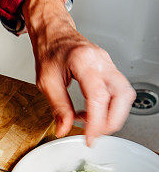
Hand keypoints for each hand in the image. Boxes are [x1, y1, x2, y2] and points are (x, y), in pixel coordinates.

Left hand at [23, 0, 135, 144]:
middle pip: (123, 95)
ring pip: (126, 94)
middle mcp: (102, 61)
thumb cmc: (49, 51)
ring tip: (93, 124)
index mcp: (84, 61)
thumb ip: (58, 107)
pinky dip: (110, 107)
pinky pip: (119, 92)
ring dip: (114, 115)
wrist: (54, 34)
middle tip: (94, 133)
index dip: (96, 121)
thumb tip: (64, 129)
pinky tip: (94, 111)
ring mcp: (109, 64)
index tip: (89, 137)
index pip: (99, 96)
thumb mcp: (46, 82)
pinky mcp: (110, 70)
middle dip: (112, 121)